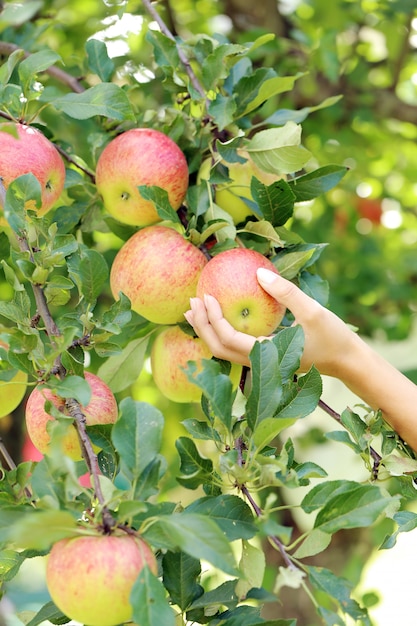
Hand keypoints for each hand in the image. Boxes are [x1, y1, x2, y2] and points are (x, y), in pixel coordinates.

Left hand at [185, 267, 357, 375]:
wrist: (346, 361)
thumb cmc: (332, 336)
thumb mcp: (313, 311)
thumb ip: (286, 292)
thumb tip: (258, 271)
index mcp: (267, 354)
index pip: (229, 339)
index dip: (213, 319)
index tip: (207, 296)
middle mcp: (259, 363)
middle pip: (218, 349)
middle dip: (201, 326)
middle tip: (191, 301)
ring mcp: (260, 363)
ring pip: (223, 351)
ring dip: (206, 330)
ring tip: (194, 310)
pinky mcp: (263, 358)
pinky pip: (234, 347)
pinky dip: (219, 332)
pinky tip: (216, 315)